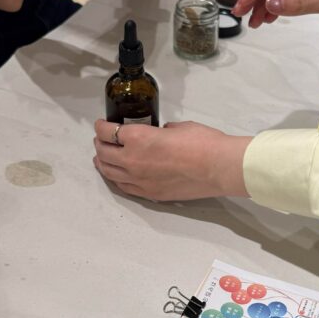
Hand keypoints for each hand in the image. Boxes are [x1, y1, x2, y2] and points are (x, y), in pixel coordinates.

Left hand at [93, 120, 251, 200]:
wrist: (218, 168)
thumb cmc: (203, 143)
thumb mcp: (179, 126)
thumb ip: (162, 130)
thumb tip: (160, 133)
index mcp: (138, 138)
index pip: (107, 132)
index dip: (101, 126)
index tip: (101, 124)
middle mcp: (132, 160)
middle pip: (104, 153)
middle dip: (99, 144)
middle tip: (101, 140)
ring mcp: (140, 180)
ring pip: (110, 172)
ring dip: (103, 163)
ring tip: (101, 158)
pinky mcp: (150, 193)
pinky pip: (125, 187)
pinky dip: (117, 179)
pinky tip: (117, 176)